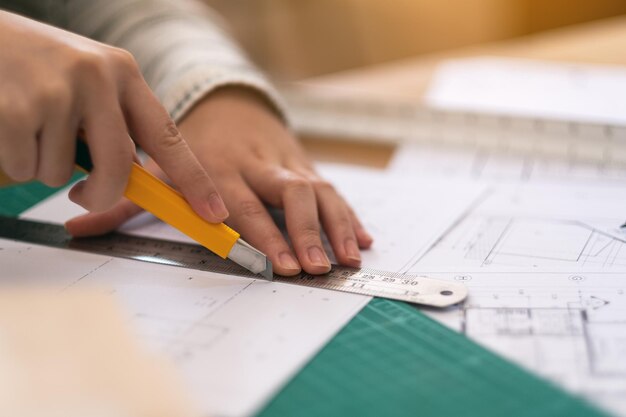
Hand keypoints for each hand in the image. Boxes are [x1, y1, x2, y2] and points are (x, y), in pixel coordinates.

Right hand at [0, 11, 226, 221]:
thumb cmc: (38, 66)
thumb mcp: (88, 83)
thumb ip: (116, 125)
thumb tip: (136, 180)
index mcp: (123, 73)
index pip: (168, 136)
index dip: (193, 180)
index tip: (214, 212)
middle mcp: (97, 77)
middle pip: (119, 167)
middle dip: (101, 194)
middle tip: (85, 193)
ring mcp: (57, 90)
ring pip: (62, 175)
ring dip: (43, 165)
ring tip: (30, 123)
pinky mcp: (17, 108)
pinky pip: (25, 168)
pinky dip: (15, 159)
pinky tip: (8, 123)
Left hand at [67, 87, 372, 274]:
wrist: (230, 103)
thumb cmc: (194, 143)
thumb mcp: (160, 166)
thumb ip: (129, 199)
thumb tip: (76, 225)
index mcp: (222, 165)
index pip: (243, 203)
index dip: (262, 233)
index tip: (276, 263)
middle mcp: (259, 163)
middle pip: (289, 194)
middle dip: (304, 231)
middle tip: (313, 267)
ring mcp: (288, 162)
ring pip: (320, 191)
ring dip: (336, 226)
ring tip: (347, 259)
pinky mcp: (307, 163)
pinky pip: (334, 188)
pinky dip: (350, 214)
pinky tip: (363, 239)